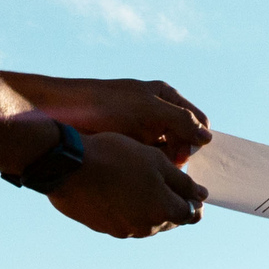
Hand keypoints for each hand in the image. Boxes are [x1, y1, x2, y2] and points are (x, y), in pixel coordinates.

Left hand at [12, 75, 210, 162]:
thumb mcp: (148, 110)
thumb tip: (208, 138)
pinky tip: (140, 171)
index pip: (198, 122)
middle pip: (184, 139)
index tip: (187, 156)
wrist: (60, 113)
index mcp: (166, 97)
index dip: (197, 140)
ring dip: (163, 162)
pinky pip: (147, 158)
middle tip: (168, 165)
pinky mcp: (127, 144)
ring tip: (150, 168)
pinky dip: (148, 165)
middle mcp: (157, 113)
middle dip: (179, 153)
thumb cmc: (104, 105)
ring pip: (166, 152)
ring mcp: (141, 130)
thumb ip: (181, 121)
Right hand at [46, 130, 206, 237]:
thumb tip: (201, 196)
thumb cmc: (116, 157)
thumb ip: (182, 182)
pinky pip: (124, 221)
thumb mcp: (156, 161)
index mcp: (163, 210)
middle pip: (169, 220)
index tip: (193, 192)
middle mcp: (145, 227)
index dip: (194, 202)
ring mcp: (123, 230)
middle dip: (173, 205)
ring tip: (142, 185)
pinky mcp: (103, 227)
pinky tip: (121, 191)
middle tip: (169, 185)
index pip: (191, 214)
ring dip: (150, 208)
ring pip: (147, 222)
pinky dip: (129, 209)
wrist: (68, 166)